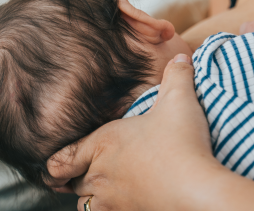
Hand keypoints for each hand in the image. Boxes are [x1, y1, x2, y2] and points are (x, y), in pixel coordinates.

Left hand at [46, 54, 217, 210]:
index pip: (62, 157)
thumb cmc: (183, 144)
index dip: (56, 162)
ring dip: (90, 197)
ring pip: (85, 204)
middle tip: (82, 172)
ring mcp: (113, 201)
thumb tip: (181, 57)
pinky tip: (123, 203)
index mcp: (104, 143)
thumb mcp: (180, 100)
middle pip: (73, 182)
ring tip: (105, 189)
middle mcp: (101, 175)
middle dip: (76, 177)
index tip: (56, 164)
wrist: (198, 191)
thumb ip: (177, 75)